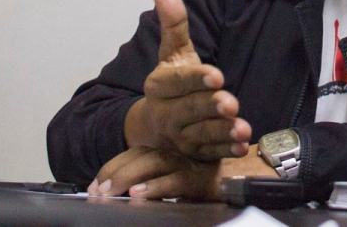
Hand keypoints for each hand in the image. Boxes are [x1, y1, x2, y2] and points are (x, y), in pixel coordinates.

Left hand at [89, 143, 277, 200]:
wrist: (252, 177)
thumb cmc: (216, 179)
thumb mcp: (183, 176)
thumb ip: (162, 177)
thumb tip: (129, 193)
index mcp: (172, 151)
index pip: (137, 154)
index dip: (114, 166)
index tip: (94, 184)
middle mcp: (179, 153)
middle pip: (141, 156)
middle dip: (115, 172)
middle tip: (96, 190)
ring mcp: (190, 164)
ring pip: (154, 165)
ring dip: (128, 177)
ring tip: (109, 192)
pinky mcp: (202, 178)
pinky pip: (175, 181)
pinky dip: (155, 187)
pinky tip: (139, 195)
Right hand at [123, 0, 251, 160]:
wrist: (154, 126)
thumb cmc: (171, 83)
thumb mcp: (173, 52)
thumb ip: (173, 23)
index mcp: (160, 86)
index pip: (178, 82)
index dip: (196, 79)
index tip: (216, 75)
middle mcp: (167, 113)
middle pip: (189, 110)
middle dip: (210, 106)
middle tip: (230, 102)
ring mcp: (180, 136)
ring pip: (201, 135)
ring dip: (222, 132)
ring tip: (242, 128)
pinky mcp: (194, 154)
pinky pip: (210, 154)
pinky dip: (225, 152)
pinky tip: (241, 146)